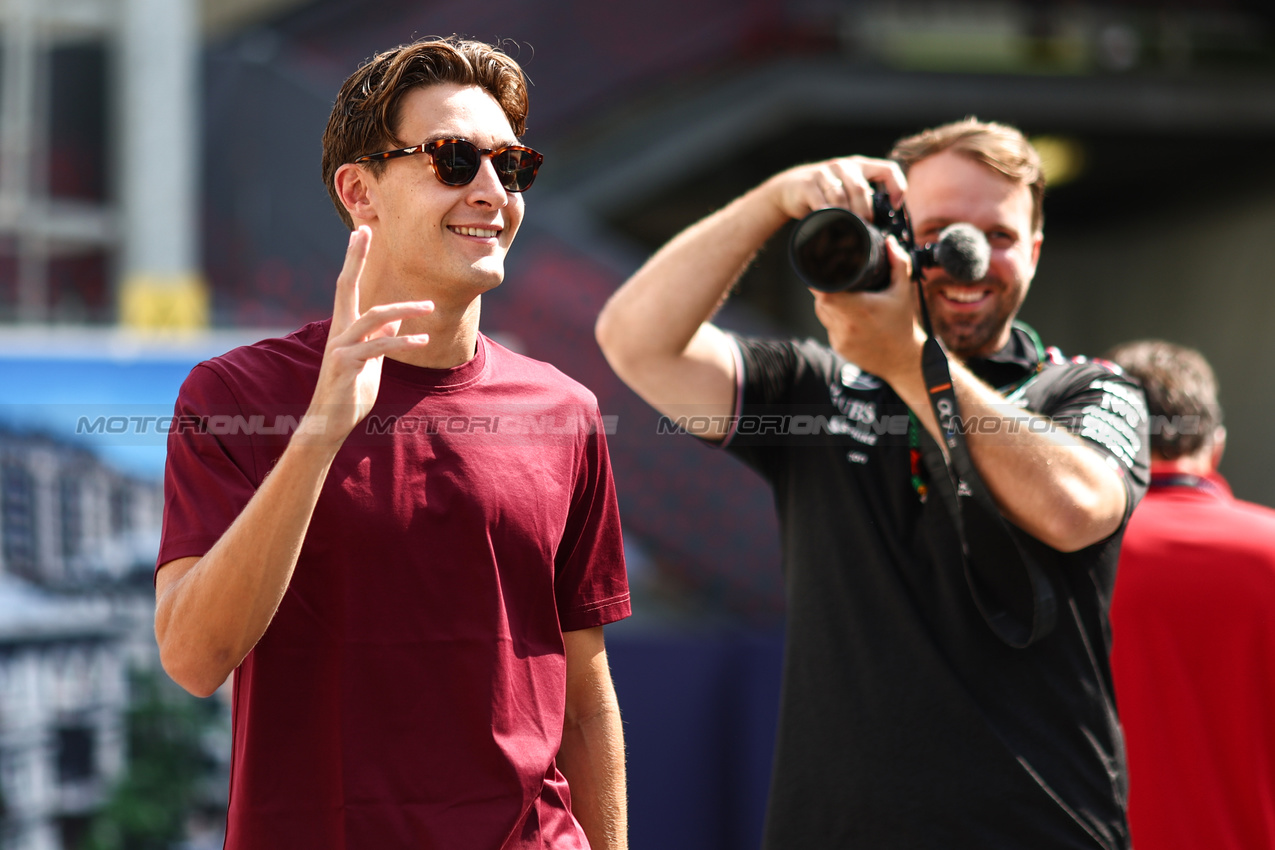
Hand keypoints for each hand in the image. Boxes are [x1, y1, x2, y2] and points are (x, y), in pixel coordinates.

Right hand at [300, 226, 433, 444]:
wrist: (330, 422)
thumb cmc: (351, 390)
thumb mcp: (371, 360)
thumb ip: (380, 337)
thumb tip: (395, 318)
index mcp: (345, 327)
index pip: (348, 286)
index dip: (354, 259)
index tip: (360, 232)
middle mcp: (339, 332)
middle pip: (345, 286)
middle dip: (355, 258)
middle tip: (363, 230)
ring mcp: (341, 348)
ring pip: (372, 317)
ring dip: (404, 309)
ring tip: (429, 307)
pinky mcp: (347, 366)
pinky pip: (378, 347)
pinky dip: (402, 341)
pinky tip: (423, 339)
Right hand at [765, 155, 906, 223]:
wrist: (789, 188)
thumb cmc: (824, 193)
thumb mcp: (847, 189)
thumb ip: (864, 198)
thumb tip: (885, 223)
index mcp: (859, 166)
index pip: (888, 169)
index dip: (897, 186)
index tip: (895, 206)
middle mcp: (844, 166)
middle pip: (861, 189)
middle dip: (864, 212)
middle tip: (865, 227)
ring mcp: (824, 173)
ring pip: (841, 197)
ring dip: (846, 216)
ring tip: (848, 229)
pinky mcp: (807, 184)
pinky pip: (822, 202)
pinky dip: (828, 215)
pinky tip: (829, 223)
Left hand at [811, 237, 925, 387]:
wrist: (905, 360)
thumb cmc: (903, 324)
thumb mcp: (903, 291)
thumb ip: (897, 263)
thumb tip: (889, 241)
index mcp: (859, 309)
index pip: (823, 292)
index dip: (818, 279)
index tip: (823, 270)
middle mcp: (846, 325)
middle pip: (820, 300)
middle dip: (825, 288)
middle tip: (835, 280)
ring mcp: (840, 338)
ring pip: (822, 314)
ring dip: (828, 303)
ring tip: (846, 297)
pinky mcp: (839, 348)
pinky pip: (829, 327)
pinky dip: (834, 320)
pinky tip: (850, 317)